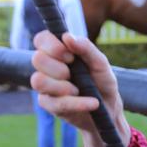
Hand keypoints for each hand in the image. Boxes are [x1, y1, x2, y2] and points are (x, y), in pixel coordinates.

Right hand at [30, 31, 130, 146]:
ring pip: (38, 81)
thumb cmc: (102, 82)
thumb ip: (86, 48)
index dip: (52, 46)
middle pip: (37, 59)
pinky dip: (77, 103)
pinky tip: (93, 103)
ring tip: (79, 90)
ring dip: (63, 86)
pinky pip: (55, 103)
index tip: (70, 56)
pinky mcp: (50, 105)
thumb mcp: (100, 64)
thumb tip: (67, 36)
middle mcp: (48, 68)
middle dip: (59, 67)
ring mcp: (46, 87)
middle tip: (74, 74)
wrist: (109, 110)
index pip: (41, 39)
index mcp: (58, 53)